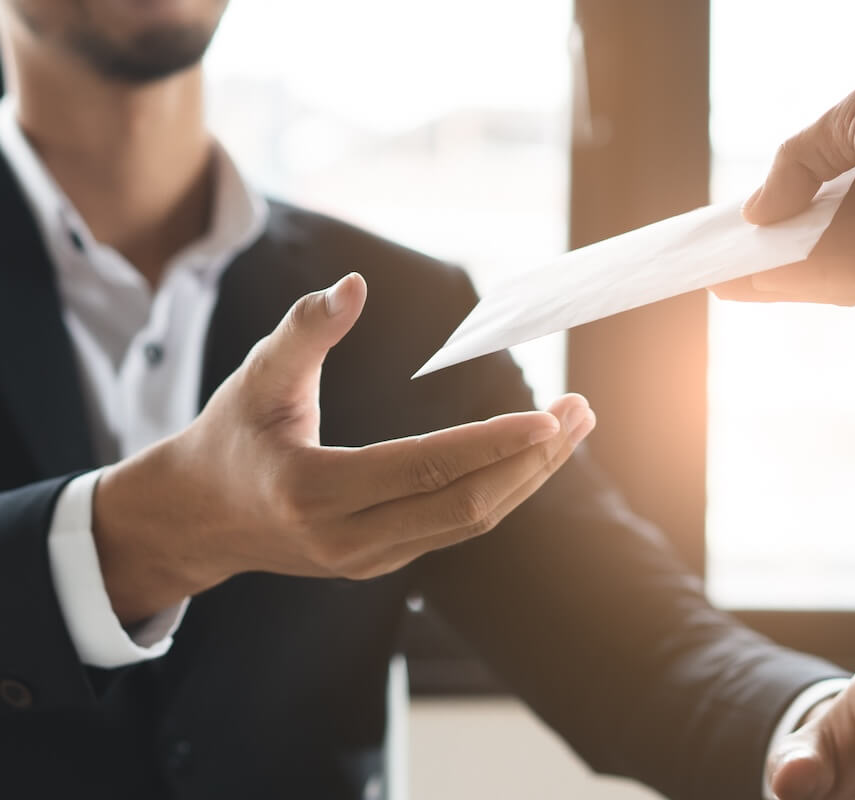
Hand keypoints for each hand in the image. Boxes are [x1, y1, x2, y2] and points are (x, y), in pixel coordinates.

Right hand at [93, 273, 594, 622]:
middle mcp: (347, 539)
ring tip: (574, 427)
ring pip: (470, 523)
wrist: (198, 519)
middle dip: (532, 461)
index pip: (424, 468)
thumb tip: (354, 285)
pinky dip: (503, 491)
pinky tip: (532, 456)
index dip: (492, 444)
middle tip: (579, 410)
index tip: (548, 416)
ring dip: (529, 477)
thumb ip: (306, 331)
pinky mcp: (382, 563)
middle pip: (466, 506)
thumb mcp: (256, 376)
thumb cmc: (230, 435)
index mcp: (313, 491)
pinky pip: (457, 529)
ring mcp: (368, 560)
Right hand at [714, 60, 854, 310]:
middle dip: (766, 254)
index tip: (729, 225)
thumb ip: (801, 161)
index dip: (774, 211)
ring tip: (720, 280)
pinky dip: (806, 286)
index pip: (817, 196)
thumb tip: (755, 213)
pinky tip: (760, 283)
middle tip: (712, 266)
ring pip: (829, 271)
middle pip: (818, 243)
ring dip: (775, 277)